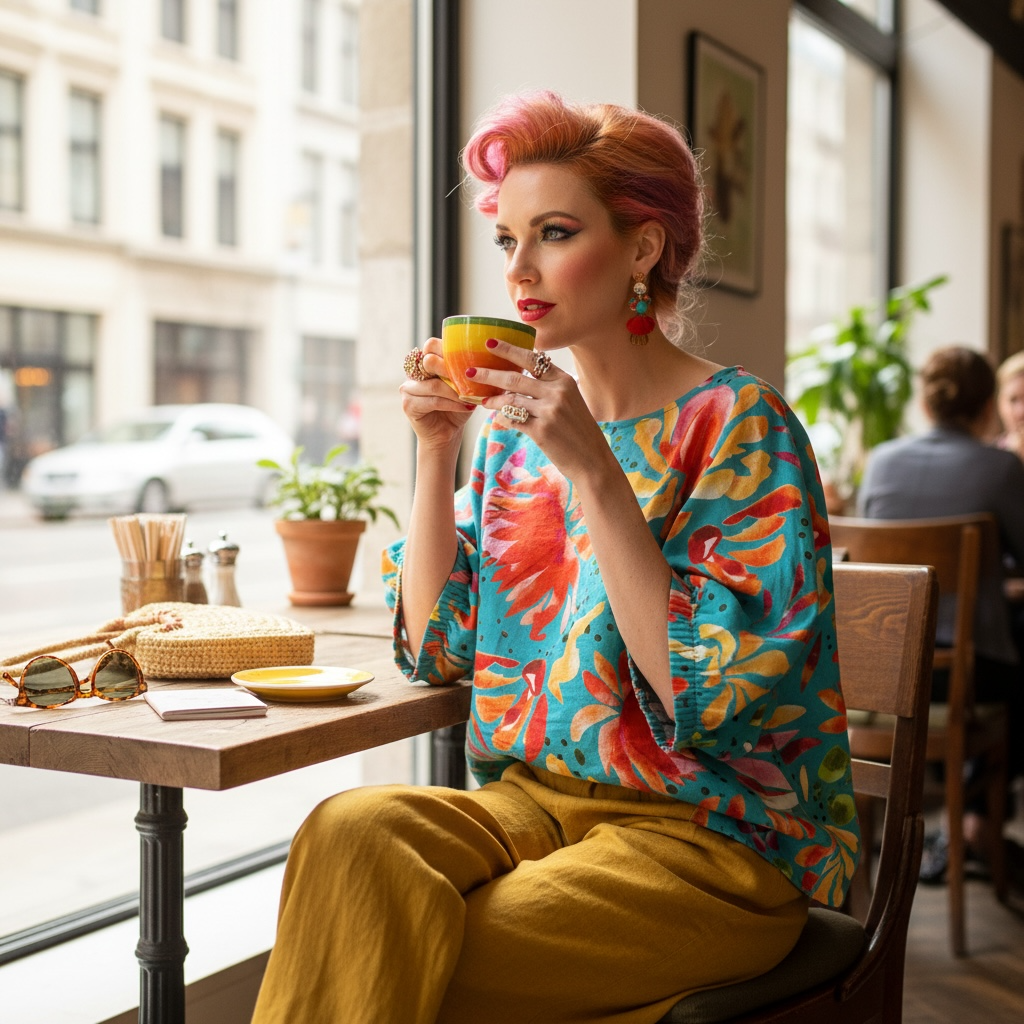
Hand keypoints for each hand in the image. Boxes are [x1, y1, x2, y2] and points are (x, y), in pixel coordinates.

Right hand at [399, 338, 476, 452]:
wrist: (446, 435)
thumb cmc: (457, 408)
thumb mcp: (466, 387)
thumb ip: (468, 372)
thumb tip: (492, 359)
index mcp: (426, 363)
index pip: (431, 345)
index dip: (448, 349)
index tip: (469, 361)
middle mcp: (414, 373)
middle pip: (429, 361)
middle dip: (451, 370)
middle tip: (469, 378)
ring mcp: (408, 388)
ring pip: (434, 385)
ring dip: (455, 392)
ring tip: (470, 398)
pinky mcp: (408, 404)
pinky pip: (433, 401)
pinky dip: (452, 404)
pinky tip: (466, 407)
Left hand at [474, 339, 612, 481]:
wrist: (593, 459)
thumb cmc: (581, 431)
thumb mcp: (572, 401)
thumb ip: (550, 388)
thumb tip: (521, 378)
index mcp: (564, 381)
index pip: (532, 359)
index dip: (509, 350)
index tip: (490, 343)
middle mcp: (557, 393)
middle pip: (515, 378)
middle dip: (489, 374)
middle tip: (471, 372)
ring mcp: (548, 412)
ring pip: (510, 400)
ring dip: (492, 399)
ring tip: (481, 399)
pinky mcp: (541, 431)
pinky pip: (513, 420)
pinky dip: (502, 418)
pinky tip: (497, 417)